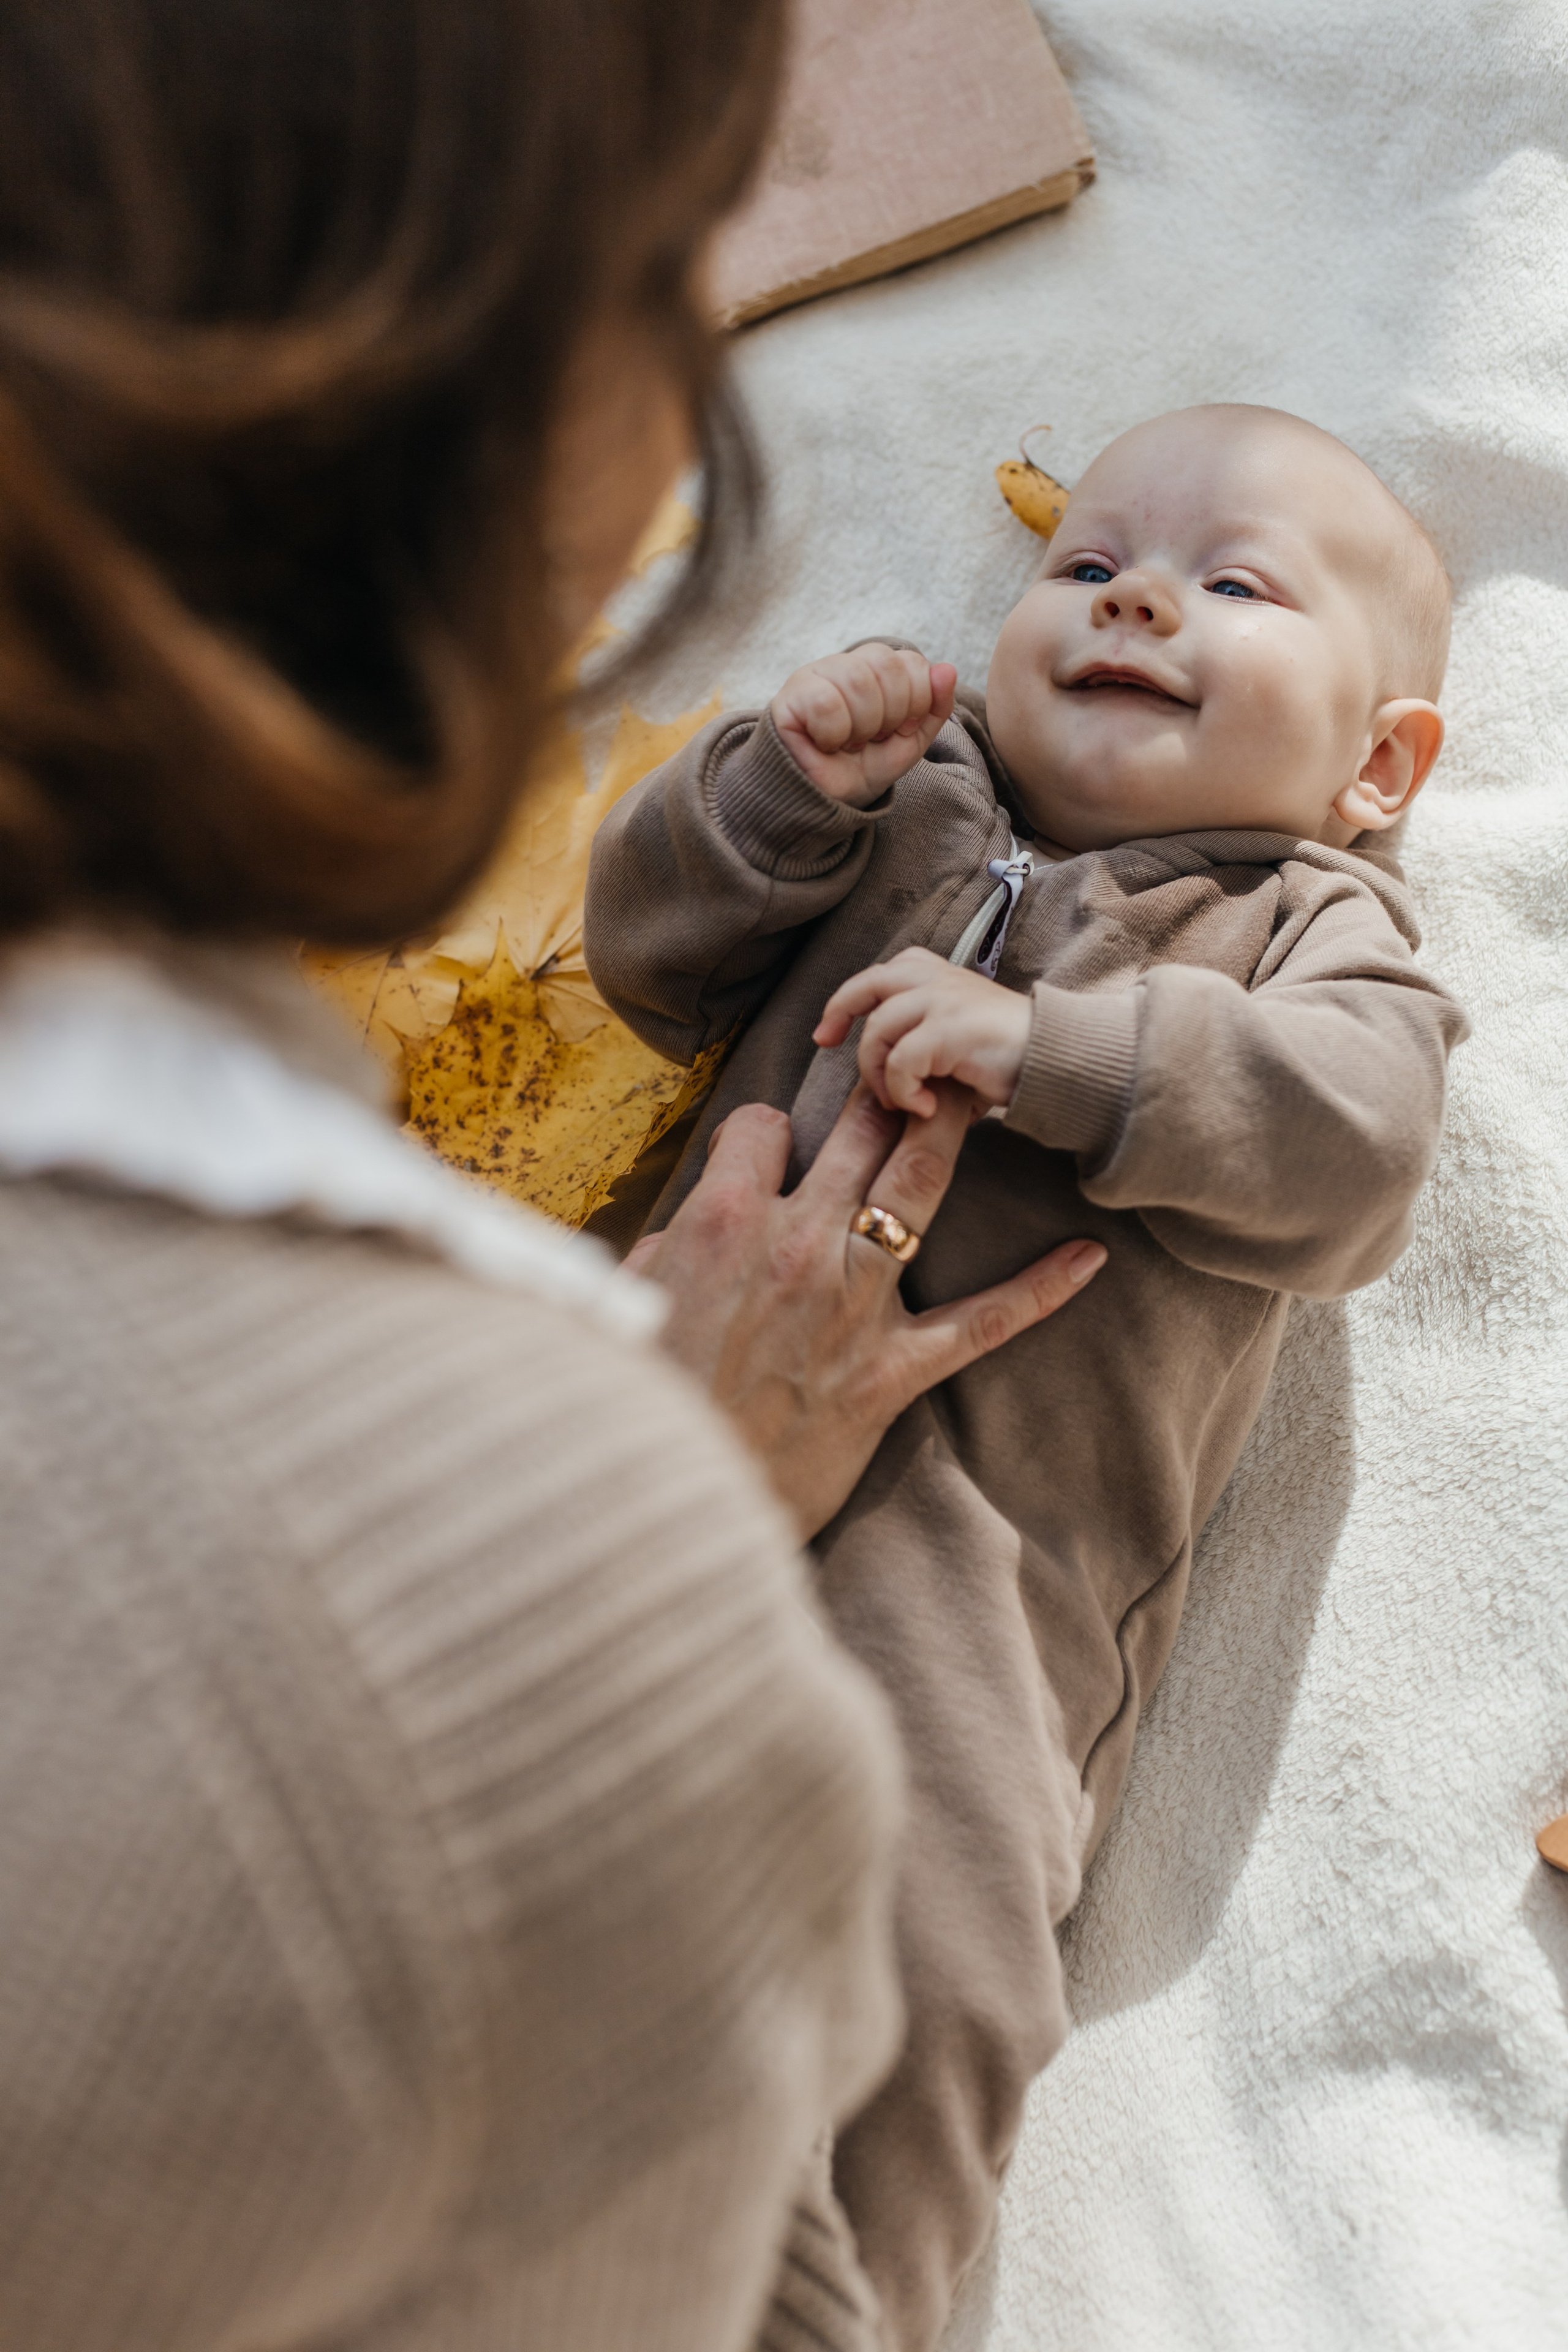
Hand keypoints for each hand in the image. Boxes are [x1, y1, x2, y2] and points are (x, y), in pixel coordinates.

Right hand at [627, 1082, 1104, 1537]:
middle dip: (888, 1088)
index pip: (760, 1126)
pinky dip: (1042, 1287)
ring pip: (920, 1187)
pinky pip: (984, 1322)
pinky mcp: (893, 1372)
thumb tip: (690, 1228)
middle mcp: (798, 1246)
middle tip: (915, 1064)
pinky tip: (1088, 1256)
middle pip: (859, 1131)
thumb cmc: (644, 1400)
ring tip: (984, 1093)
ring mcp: (854, 1305)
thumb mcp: (632, 1303)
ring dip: (951, 1132)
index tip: (768, 1146)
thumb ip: (667, 1249)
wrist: (663, 1501)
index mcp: (723, 1221)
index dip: (765, 1128)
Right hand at [770, 644, 957, 807]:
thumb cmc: (863, 767)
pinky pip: (825, 702)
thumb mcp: (910, 741)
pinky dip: (834, 734)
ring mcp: (814, 676)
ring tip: (849, 743)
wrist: (826, 803)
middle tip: (874, 738)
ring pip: (857, 681)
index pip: (910, 660)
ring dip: (862, 727)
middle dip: (891, 713)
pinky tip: (826, 744)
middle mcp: (845, 664)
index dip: (916, 700)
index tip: (901, 729)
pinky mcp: (789, 698)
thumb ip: (934, 707)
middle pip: (887, 664)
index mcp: (875, 669)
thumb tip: (948, 669)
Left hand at [814, 947, 1032, 1116]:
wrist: (1063, 1060)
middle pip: (868, 984)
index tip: (829, 1034)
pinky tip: (925, 1109)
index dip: (848, 1000)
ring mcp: (946, 1000)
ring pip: (879, 1029)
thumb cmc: (1014, 1058)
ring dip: (877, 1073)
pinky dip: (903, 1090)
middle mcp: (940, 979)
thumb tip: (887, 1079)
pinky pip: (901, 1059)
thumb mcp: (962, 1039)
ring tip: (900, 1102)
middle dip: (839, 1012)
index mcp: (941, 977)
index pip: (881, 975)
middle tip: (826, 1044)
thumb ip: (925, 1042)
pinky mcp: (952, 1029)